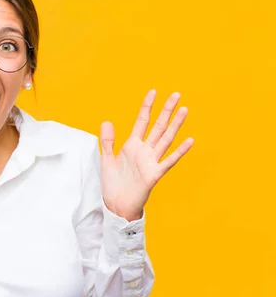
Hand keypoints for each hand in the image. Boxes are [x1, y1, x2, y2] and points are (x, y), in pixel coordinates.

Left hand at [99, 90, 193, 220]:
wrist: (116, 205)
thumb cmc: (113, 184)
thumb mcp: (106, 159)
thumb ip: (108, 141)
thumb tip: (107, 121)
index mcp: (132, 146)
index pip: (142, 121)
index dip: (147, 107)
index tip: (153, 92)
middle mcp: (144, 151)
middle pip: (157, 126)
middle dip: (166, 110)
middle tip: (176, 94)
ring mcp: (151, 161)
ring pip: (165, 139)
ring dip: (175, 125)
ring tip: (185, 110)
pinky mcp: (154, 174)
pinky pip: (169, 161)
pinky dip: (179, 151)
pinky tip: (189, 140)